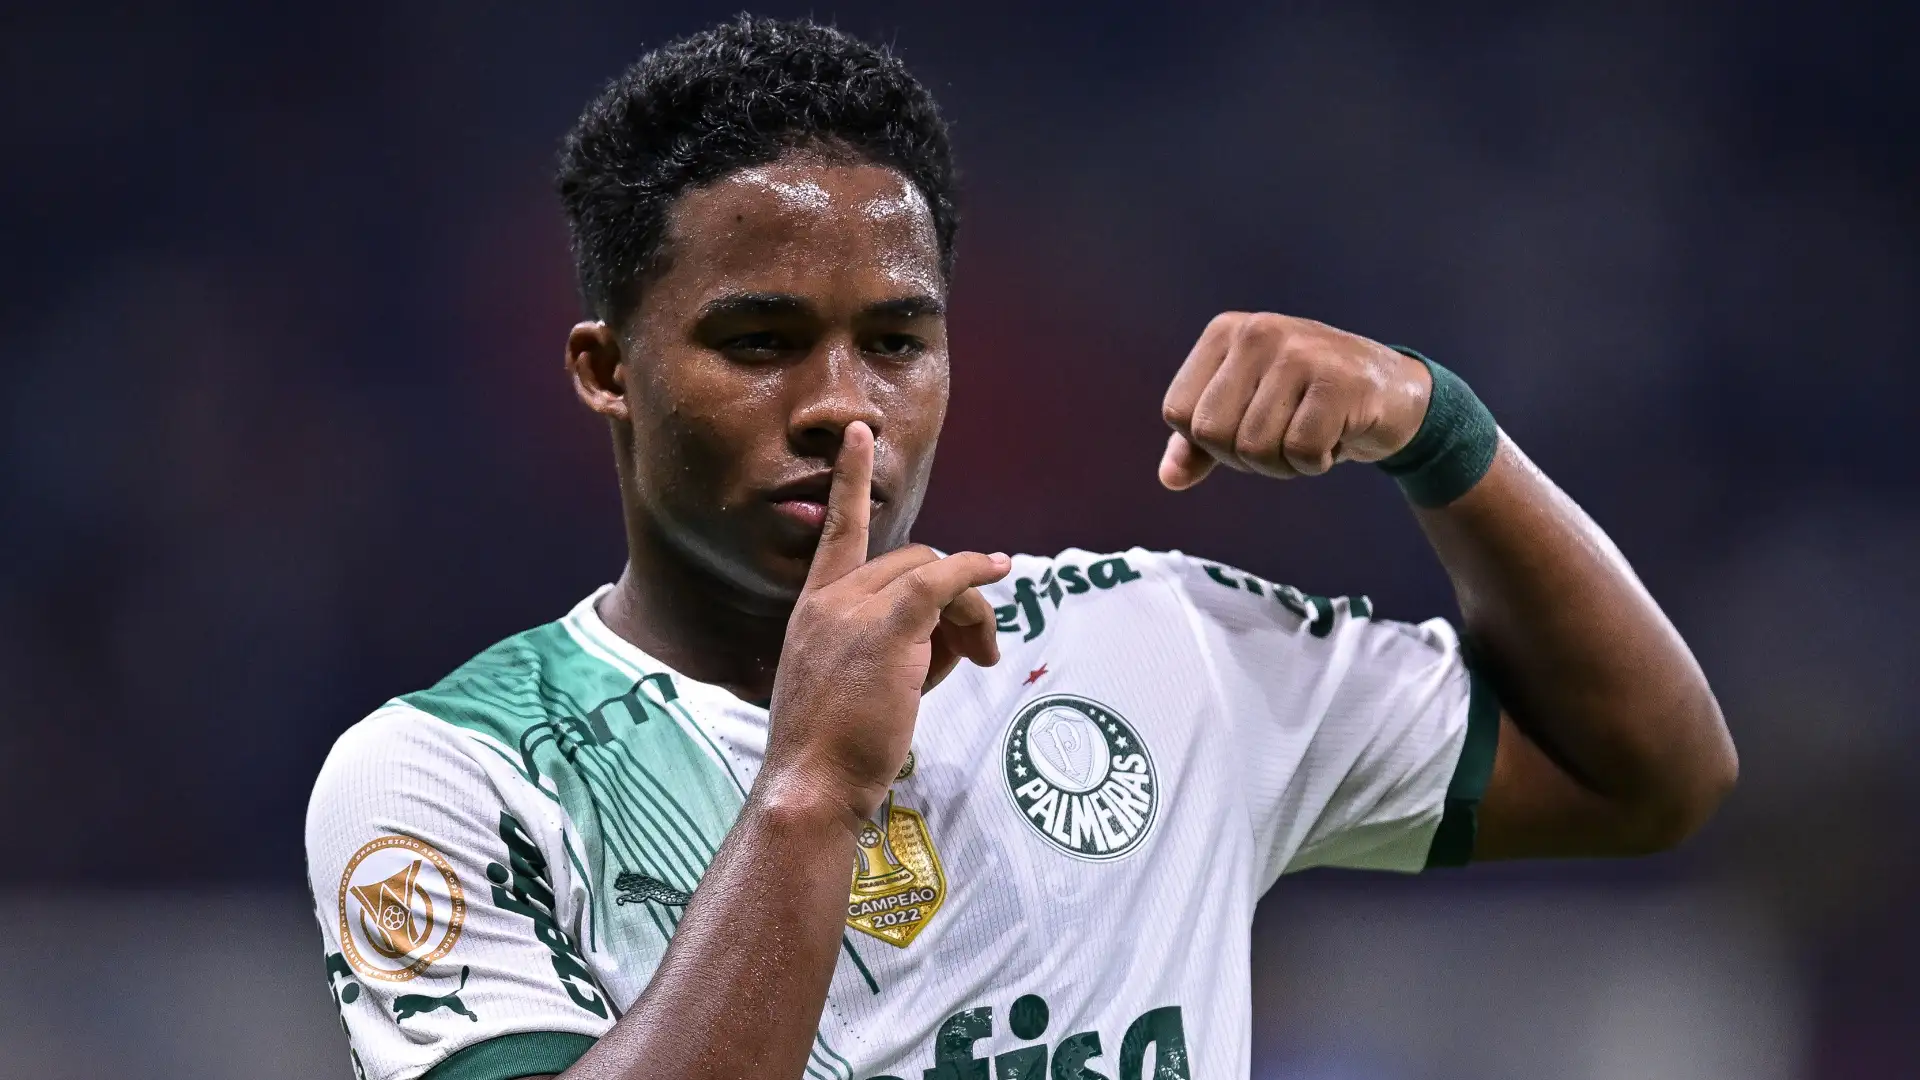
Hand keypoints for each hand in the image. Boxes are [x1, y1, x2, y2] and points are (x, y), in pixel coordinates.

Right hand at [761, 421, 1010, 824]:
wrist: (811, 784)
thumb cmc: (830, 751)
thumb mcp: (850, 685)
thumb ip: (889, 647)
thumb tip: (944, 638)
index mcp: (811, 608)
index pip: (835, 532)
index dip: (851, 481)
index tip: (860, 436)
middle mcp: (828, 599)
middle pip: (910, 561)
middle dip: (951, 598)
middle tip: (970, 654)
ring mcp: (854, 610)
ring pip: (933, 573)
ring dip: (968, 611)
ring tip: (975, 661)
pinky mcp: (888, 627)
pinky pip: (943, 581)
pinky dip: (975, 572)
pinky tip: (1000, 568)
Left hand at [1158, 312, 1433, 488]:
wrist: (1395, 393)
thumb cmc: (1310, 403)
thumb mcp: (1247, 412)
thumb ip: (1200, 443)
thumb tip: (1169, 477)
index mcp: (1225, 333)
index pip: (1180, 413)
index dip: (1211, 442)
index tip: (1249, 427)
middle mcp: (1258, 332)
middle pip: (1212, 433)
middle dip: (1246, 458)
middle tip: (1284, 436)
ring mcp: (1299, 352)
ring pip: (1254, 448)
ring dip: (1284, 463)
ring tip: (1311, 434)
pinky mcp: (1339, 381)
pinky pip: (1301, 452)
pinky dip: (1316, 462)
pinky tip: (1336, 435)